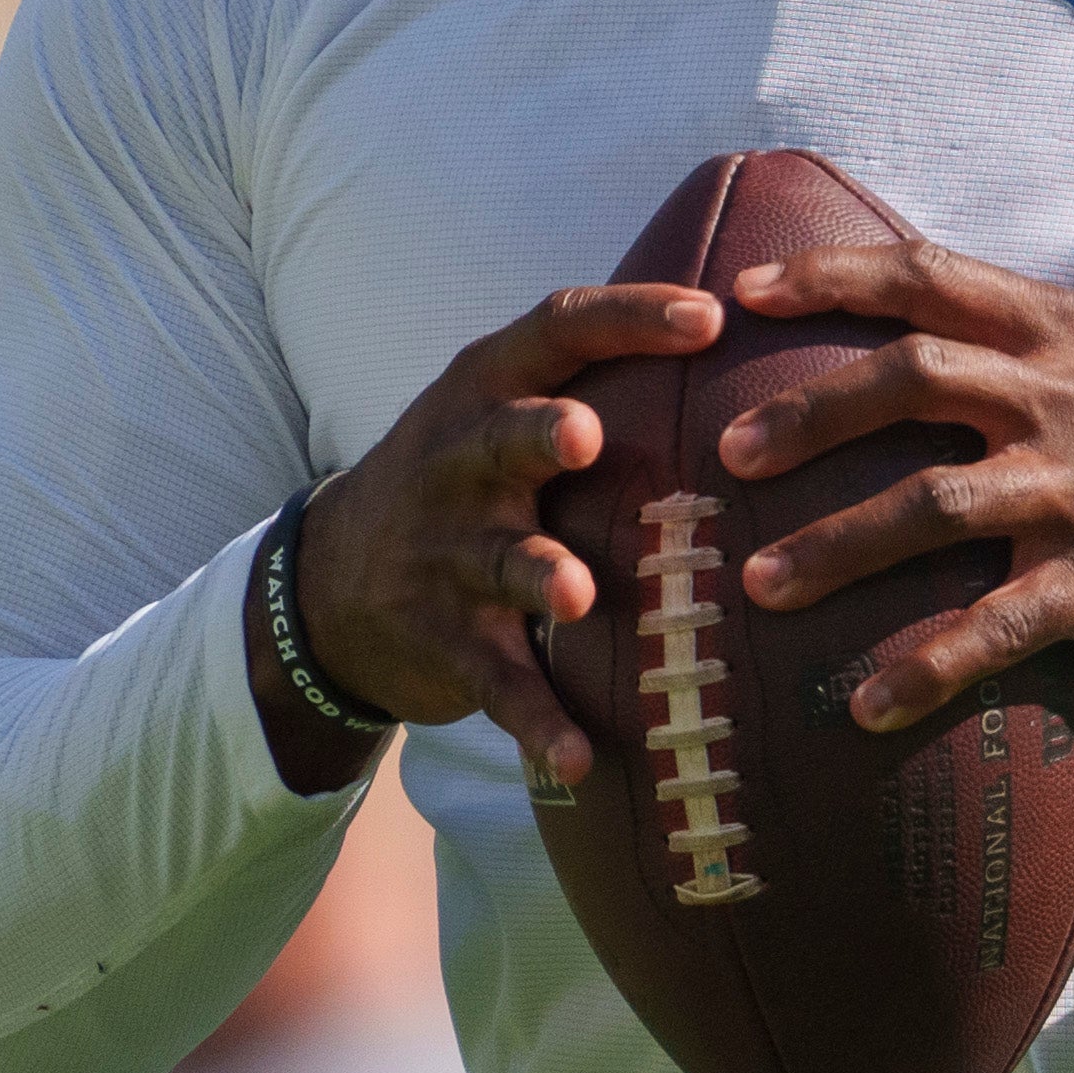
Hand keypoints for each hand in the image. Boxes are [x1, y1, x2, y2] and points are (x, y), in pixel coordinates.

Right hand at [266, 282, 724, 789]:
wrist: (330, 585)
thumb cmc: (463, 479)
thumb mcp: (496, 409)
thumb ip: (591, 373)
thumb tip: (743, 318)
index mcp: (485, 390)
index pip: (555, 331)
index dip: (628, 318)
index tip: (709, 314)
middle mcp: (460, 463)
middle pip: (501, 440)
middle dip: (538, 435)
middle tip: (583, 436)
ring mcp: (448, 555)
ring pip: (501, 562)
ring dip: (540, 575)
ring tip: (576, 595)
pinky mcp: (447, 640)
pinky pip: (498, 682)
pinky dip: (538, 720)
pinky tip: (579, 758)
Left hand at [714, 238, 1073, 723]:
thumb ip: (1014, 345)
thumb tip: (890, 326)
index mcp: (1061, 333)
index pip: (932, 277)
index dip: (833, 275)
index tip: (745, 289)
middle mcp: (1070, 396)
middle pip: (915, 378)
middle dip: (810, 413)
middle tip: (728, 452)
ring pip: (936, 504)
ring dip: (837, 546)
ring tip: (759, 584)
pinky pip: (997, 626)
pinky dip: (926, 666)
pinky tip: (866, 703)